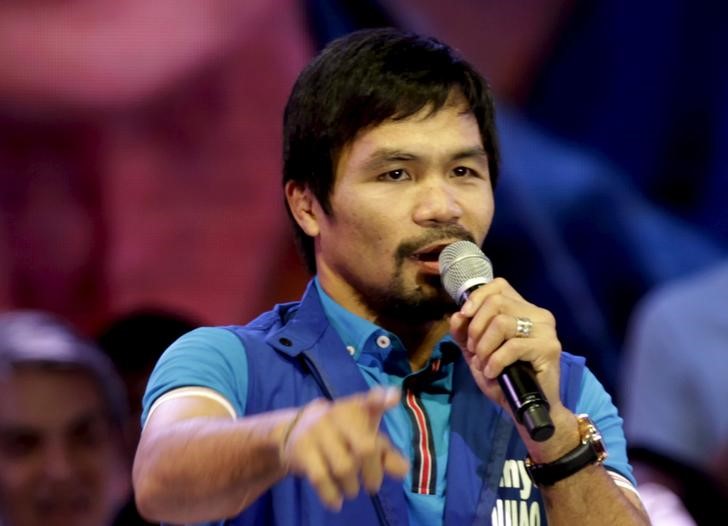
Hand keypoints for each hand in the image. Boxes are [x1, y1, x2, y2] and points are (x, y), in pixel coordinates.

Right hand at [280, 387, 408, 510]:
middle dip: (373, 473)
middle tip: (373, 486)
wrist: (294, 429)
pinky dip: (331, 495)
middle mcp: (338, 414)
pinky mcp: (302, 448)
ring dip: (352, 487)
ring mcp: (318, 430)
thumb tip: (403, 471)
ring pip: (344, 467)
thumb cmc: (342, 433)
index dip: (382, 399)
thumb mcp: (365, 437)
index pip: (372, 400)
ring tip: (352, 489)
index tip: (394, 398)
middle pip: (365, 448)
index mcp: (358, 408)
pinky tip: (337, 502)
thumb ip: (387, 453)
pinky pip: (321, 478)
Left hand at [448, 277, 563, 416]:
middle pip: (496, 302)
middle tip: (475, 350)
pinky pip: (512, 346)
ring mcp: (545, 330)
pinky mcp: (549, 348)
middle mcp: (537, 314)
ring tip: (484, 363)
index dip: (477, 297)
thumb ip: (464, 333)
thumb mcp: (476, 352)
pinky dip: (495, 361)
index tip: (464, 316)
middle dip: (476, 327)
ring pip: (502, 323)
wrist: (525, 408)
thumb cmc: (503, 377)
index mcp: (522, 309)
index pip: (499, 285)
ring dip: (485, 346)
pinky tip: (493, 372)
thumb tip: (457, 316)